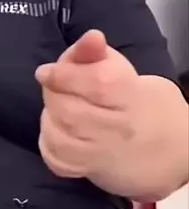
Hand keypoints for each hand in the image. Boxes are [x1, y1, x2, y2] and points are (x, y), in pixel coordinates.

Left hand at [35, 30, 139, 180]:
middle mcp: (120, 129)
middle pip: (70, 110)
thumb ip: (96, 52)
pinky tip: (57, 129)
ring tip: (58, 105)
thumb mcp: (117, 68)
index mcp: (131, 96)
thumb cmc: (131, 99)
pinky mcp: (89, 172)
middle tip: (55, 87)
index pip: (97, 84)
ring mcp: (104, 155)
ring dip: (49, 115)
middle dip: (53, 94)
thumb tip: (91, 36)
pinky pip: (55, 157)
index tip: (47, 71)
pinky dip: (48, 140)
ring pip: (59, 134)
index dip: (65, 75)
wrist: (161, 146)